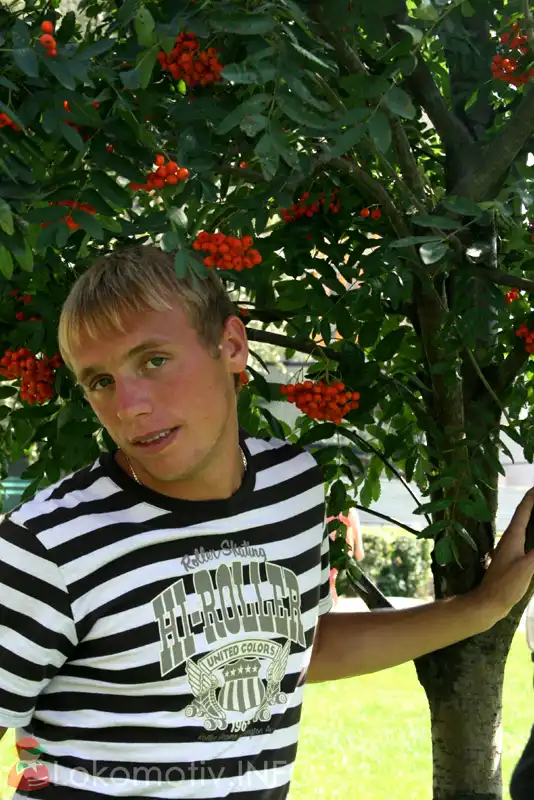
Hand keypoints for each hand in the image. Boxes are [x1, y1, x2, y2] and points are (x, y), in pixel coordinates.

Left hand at [476, 487, 533, 624]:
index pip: (524, 510)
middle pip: (525, 516)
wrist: (488, 603)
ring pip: (525, 527)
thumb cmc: (505, 585)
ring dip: (533, 517)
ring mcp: (510, 549)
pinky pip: (526, 539)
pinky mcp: (512, 560)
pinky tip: (533, 536)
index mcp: (512, 537)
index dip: (532, 497)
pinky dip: (532, 532)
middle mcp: (510, 539)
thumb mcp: (527, 567)